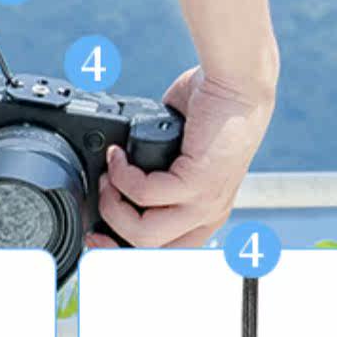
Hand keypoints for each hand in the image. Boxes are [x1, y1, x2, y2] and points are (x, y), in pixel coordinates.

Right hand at [88, 64, 276, 250]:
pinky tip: (119, 153)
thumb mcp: (187, 150)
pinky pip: (146, 193)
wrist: (238, 85)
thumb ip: (163, 163)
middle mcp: (208, 214)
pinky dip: (122, 174)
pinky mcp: (198, 181)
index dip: (126, 247)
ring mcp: (205, 202)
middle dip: (112, 232)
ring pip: (145, 233)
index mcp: (206, 211)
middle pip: (149, 250)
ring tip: (108, 174)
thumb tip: (129, 161)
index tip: (98, 232)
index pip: (165, 251)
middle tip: (100, 194)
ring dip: (115, 204)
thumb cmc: (214, 107)